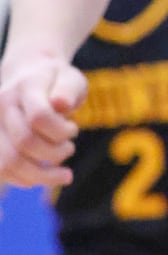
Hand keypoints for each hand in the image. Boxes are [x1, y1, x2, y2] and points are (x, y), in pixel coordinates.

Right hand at [0, 54, 86, 187]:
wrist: (27, 75)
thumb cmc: (56, 81)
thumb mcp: (71, 79)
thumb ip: (68, 91)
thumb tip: (61, 104)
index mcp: (26, 87)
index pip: (39, 117)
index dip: (61, 131)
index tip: (73, 129)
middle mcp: (3, 105)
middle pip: (24, 142)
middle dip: (55, 153)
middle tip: (69, 149)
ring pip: (7, 163)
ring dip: (40, 175)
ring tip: (63, 174)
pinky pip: (1, 171)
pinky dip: (25, 179)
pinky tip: (43, 177)